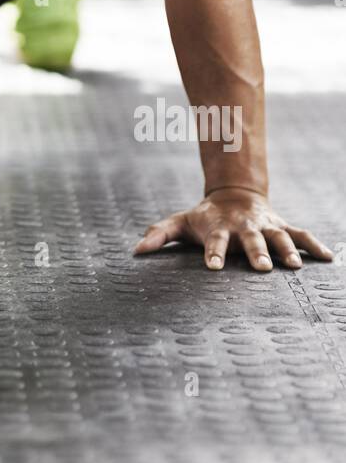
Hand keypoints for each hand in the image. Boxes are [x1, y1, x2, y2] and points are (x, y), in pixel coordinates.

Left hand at [133, 187, 333, 271]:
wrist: (234, 194)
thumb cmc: (204, 217)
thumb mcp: (181, 222)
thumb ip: (160, 234)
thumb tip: (136, 250)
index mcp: (219, 228)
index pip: (214, 241)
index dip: (213, 253)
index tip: (213, 267)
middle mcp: (245, 227)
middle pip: (251, 240)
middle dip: (256, 253)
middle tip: (262, 268)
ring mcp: (266, 226)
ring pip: (279, 237)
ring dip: (286, 250)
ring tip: (294, 267)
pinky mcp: (283, 226)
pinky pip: (301, 235)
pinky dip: (314, 245)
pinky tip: (328, 258)